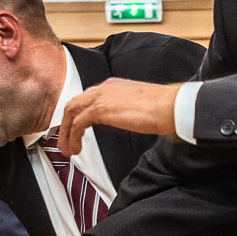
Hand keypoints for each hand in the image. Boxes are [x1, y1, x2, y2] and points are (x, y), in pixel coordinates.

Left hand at [57, 78, 179, 154]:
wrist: (170, 106)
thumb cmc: (163, 108)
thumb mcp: (137, 107)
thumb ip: (123, 112)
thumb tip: (119, 124)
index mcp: (113, 86)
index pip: (87, 99)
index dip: (78, 116)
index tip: (76, 131)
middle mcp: (104, 88)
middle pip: (74, 104)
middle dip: (66, 124)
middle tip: (66, 142)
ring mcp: (101, 97)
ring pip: (72, 112)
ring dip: (66, 133)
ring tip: (68, 149)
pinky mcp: (101, 109)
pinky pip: (78, 123)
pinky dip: (73, 136)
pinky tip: (76, 148)